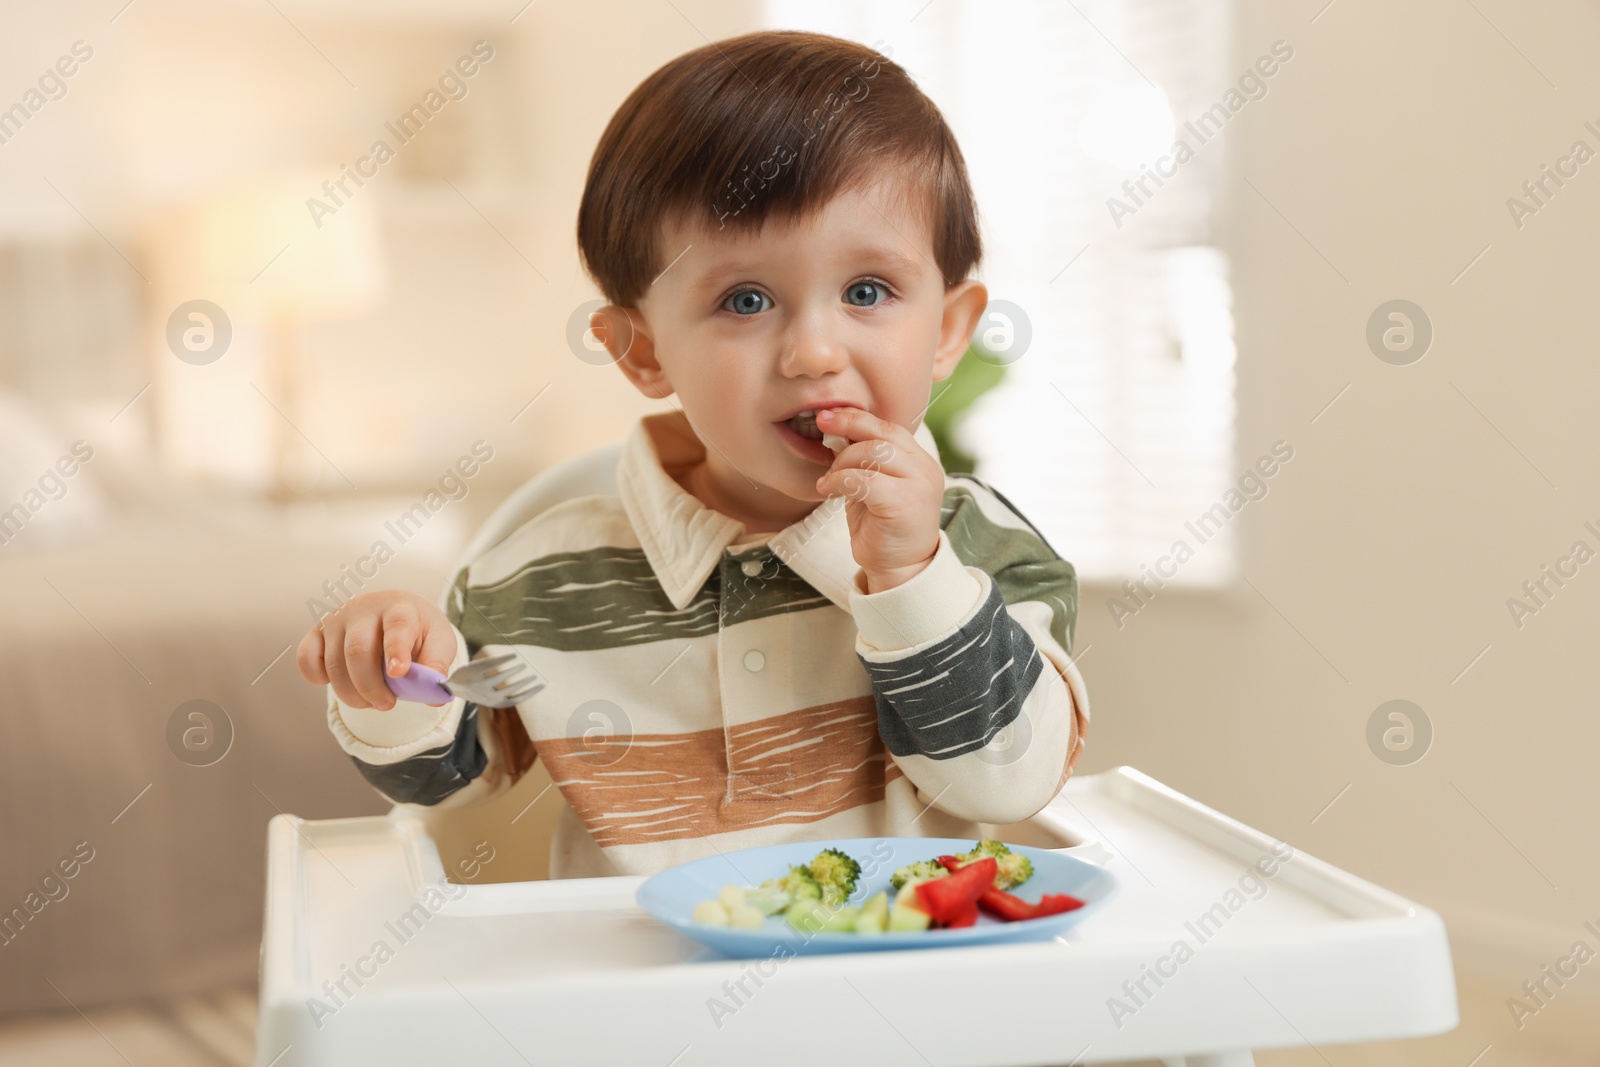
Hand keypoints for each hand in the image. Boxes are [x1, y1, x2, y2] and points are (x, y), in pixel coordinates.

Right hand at [296, 590, 455, 709]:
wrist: (398, 614)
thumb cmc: (419, 632)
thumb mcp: (439, 644)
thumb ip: (436, 667)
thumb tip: (433, 697)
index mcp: (400, 608)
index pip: (397, 627)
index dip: (396, 651)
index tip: (399, 673)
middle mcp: (364, 609)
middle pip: (358, 652)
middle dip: (371, 687)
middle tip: (387, 704)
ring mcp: (337, 619)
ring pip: (334, 664)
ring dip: (352, 694)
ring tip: (372, 701)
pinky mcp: (317, 633)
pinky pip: (307, 660)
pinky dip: (318, 679)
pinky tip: (342, 683)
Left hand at [813, 407, 942, 592]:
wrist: (899, 569)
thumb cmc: (881, 528)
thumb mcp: (871, 487)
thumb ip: (863, 461)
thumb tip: (837, 430)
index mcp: (919, 461)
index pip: (890, 427)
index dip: (857, 418)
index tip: (828, 416)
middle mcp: (924, 469)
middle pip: (883, 433)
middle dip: (848, 426)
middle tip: (821, 429)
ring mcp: (918, 486)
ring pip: (874, 452)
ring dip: (842, 462)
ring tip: (828, 479)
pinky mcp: (904, 504)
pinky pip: (865, 480)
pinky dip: (840, 481)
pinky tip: (827, 491)